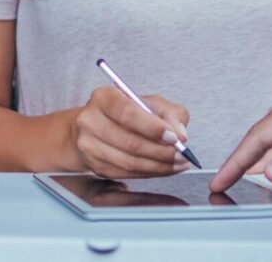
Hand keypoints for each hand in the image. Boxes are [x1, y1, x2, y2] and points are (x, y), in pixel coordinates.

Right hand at [69, 86, 191, 177]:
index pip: (127, 114)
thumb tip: (180, 134)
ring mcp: (89, 145)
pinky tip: (164, 168)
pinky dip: (150, 173)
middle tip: (182, 154)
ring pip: (129, 162)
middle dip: (161, 151)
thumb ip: (170, 113)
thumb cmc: (127, 112)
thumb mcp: (151, 103)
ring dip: (159, 166)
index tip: (174, 137)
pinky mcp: (95, 165)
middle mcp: (91, 121)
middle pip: (129, 142)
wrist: (97, 127)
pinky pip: (127, 174)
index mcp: (104, 98)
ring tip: (178, 163)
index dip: (152, 128)